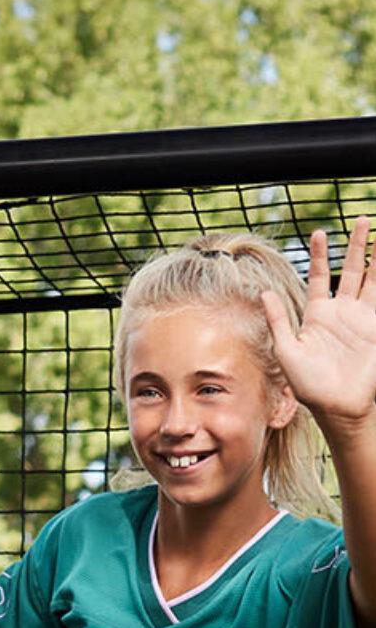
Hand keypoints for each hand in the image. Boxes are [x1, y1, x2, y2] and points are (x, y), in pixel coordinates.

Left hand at [264, 216, 375, 425]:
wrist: (337, 406)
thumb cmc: (308, 384)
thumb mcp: (285, 350)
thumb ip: (277, 320)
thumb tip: (263, 292)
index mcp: (316, 314)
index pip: (318, 276)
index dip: (319, 255)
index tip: (320, 232)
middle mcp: (341, 312)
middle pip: (351, 270)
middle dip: (357, 246)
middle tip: (362, 221)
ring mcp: (363, 319)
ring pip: (373, 280)